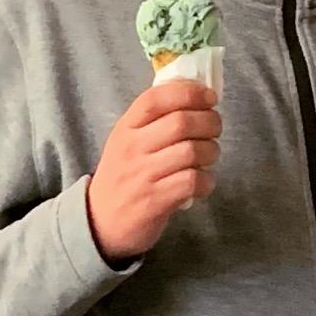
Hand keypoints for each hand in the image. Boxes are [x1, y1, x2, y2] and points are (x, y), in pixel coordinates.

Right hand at [85, 76, 220, 262]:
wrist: (100, 223)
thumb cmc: (123, 176)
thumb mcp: (127, 141)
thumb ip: (155, 120)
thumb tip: (196, 94)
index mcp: (126, 127)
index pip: (156, 98)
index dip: (189, 92)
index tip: (209, 97)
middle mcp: (132, 147)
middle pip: (181, 122)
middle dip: (209, 121)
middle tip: (215, 127)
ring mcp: (143, 175)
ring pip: (191, 151)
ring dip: (211, 151)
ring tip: (209, 155)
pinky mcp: (155, 201)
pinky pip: (192, 181)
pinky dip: (206, 180)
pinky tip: (203, 182)